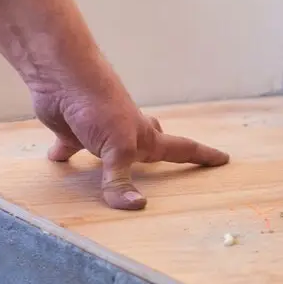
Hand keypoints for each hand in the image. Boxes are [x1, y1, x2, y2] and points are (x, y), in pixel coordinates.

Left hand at [30, 79, 229, 210]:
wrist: (63, 76)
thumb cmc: (100, 107)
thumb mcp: (117, 148)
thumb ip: (121, 178)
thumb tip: (136, 206)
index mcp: (147, 138)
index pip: (182, 149)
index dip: (203, 156)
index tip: (223, 159)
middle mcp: (128, 135)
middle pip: (152, 146)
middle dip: (164, 154)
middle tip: (174, 161)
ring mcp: (101, 132)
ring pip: (114, 149)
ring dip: (117, 159)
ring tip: (118, 168)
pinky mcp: (74, 130)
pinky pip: (71, 146)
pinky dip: (66, 154)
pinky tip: (59, 159)